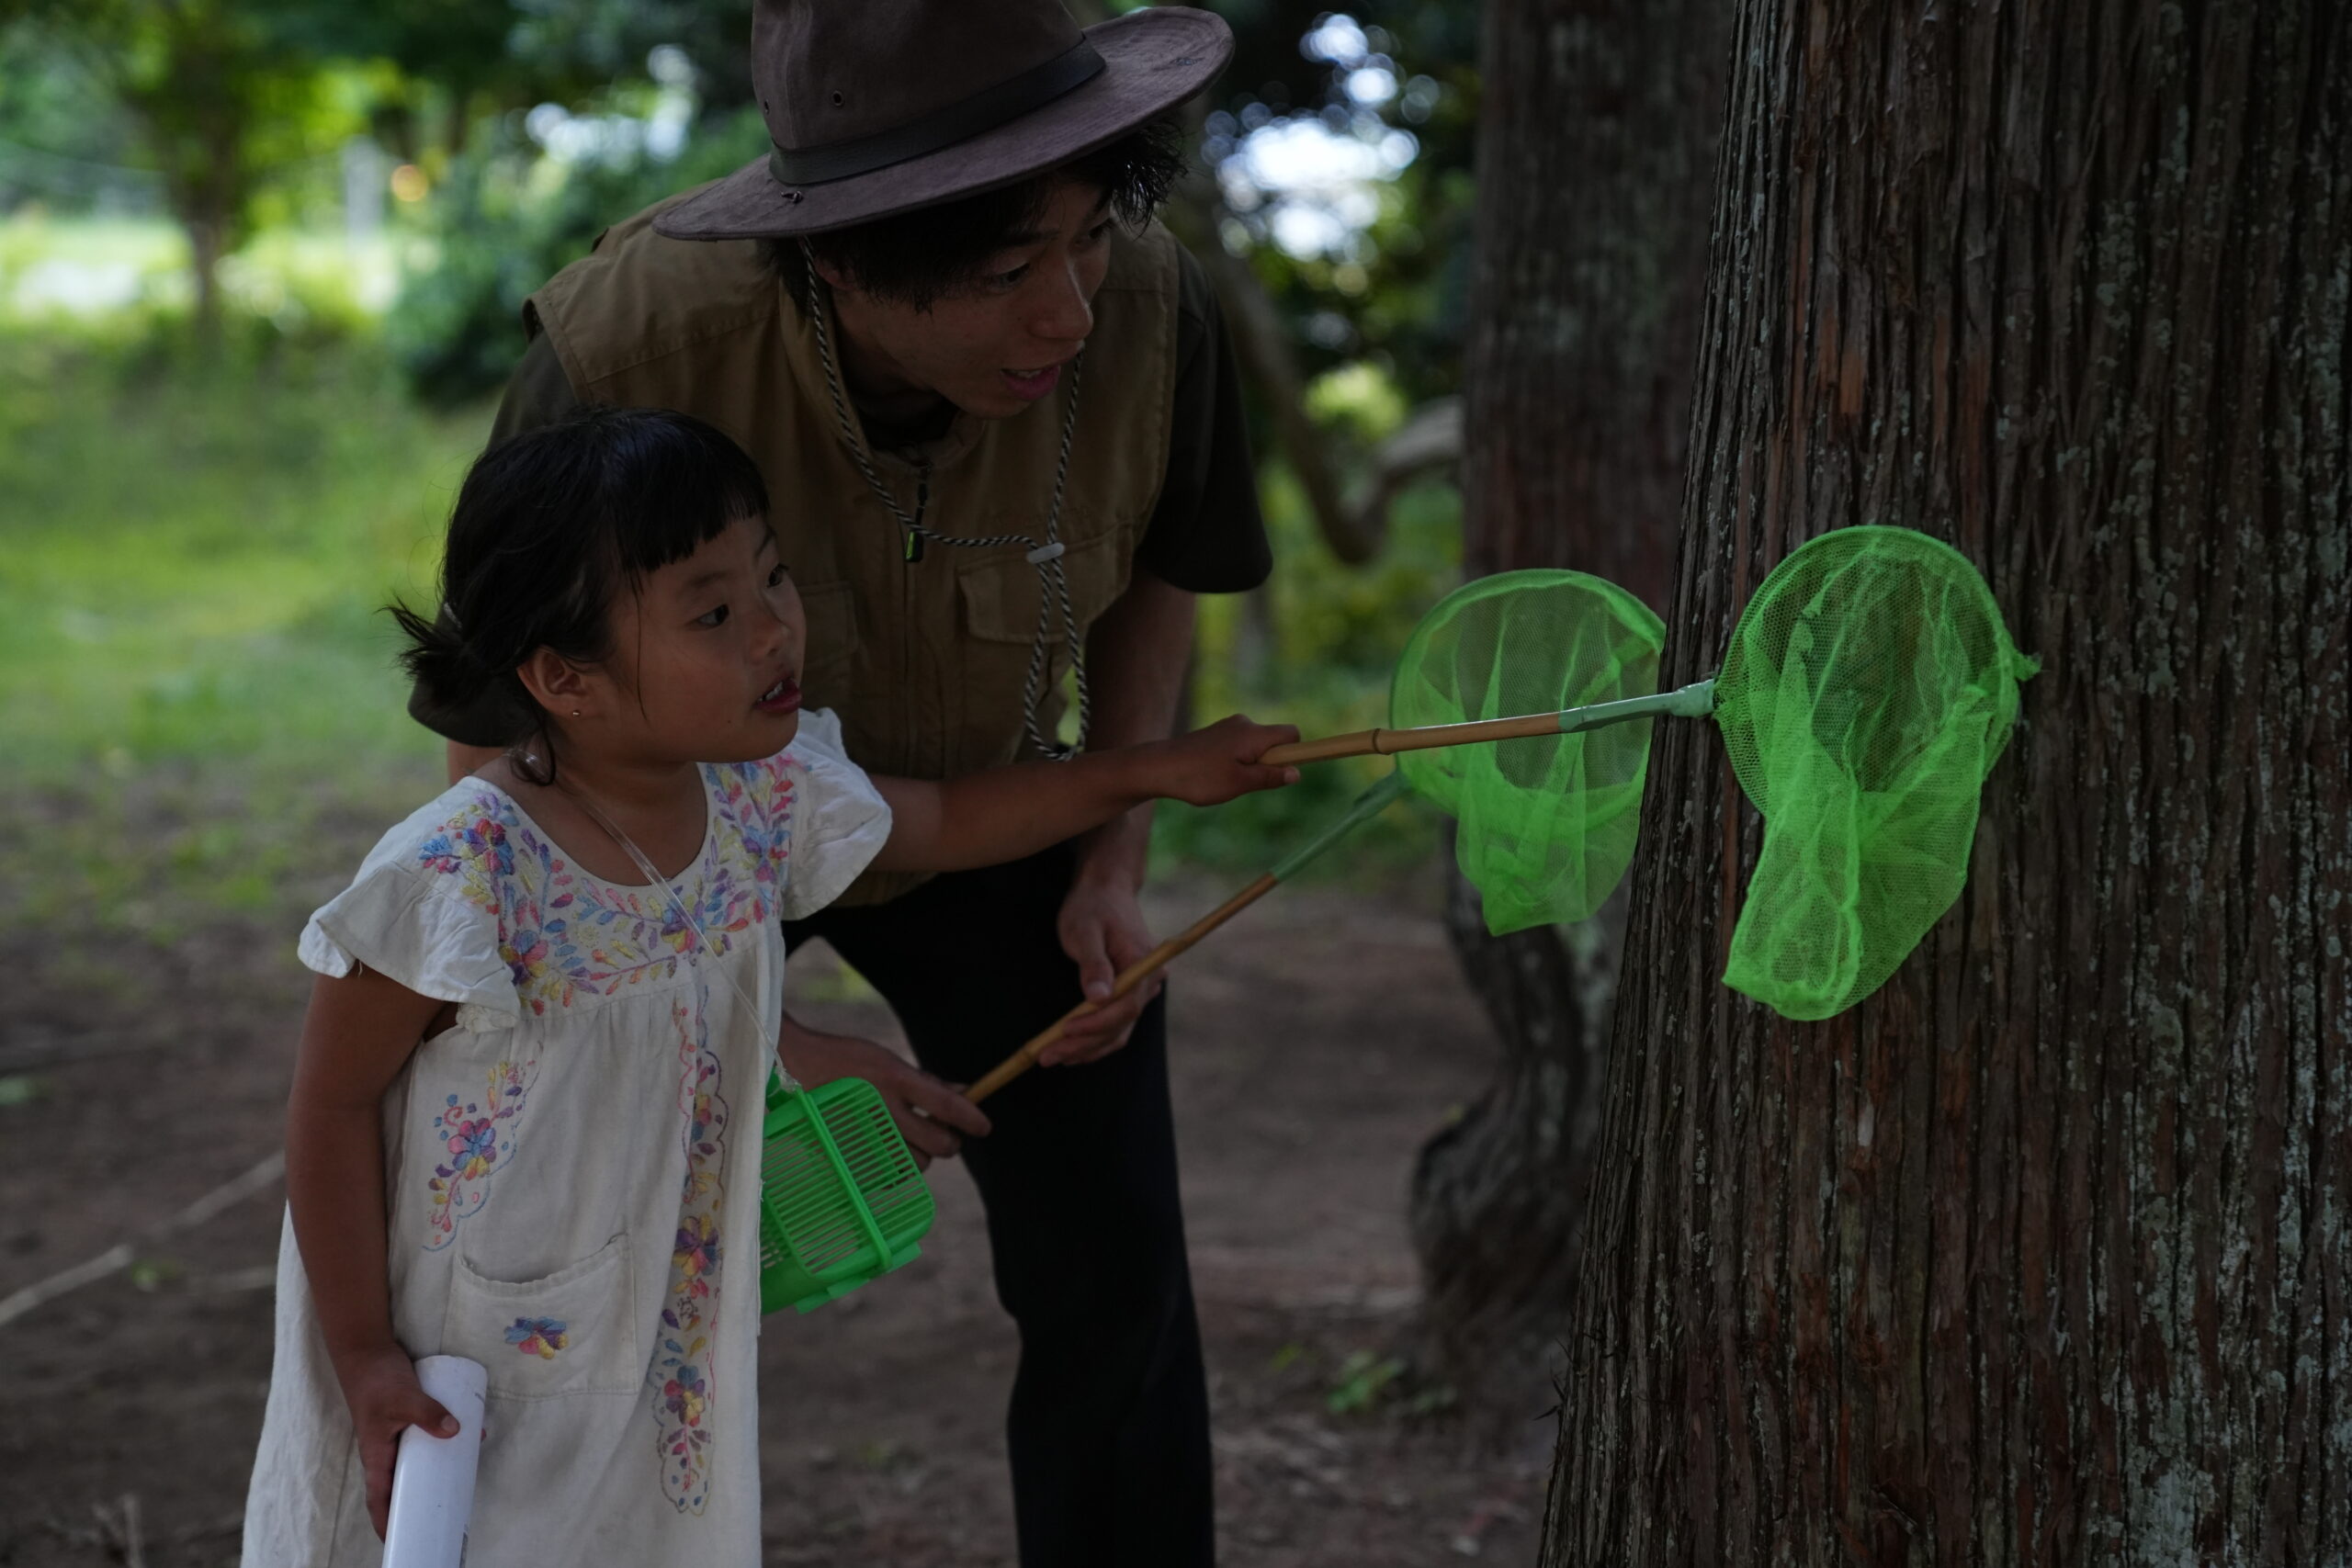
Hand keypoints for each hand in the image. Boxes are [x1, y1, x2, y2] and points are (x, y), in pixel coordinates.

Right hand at [331, 1342, 457, 1540]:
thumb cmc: (376, 1381)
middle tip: (443, 1516)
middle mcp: (386, 1452)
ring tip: (462, 1481)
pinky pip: (427, 1439)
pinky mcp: (409, 1420)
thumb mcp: (403, 1399)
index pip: (380, 1500)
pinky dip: (444, 1442)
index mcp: (377, 1457)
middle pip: (402, 1487)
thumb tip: (455, 1432)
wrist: (368, 1351)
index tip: (400, 1541)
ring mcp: (397, 1436)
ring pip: (418, 1463)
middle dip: (419, 1503)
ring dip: (436, 1471)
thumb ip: (427, 1414)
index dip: (388, 1523)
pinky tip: (468, 1438)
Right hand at [780, 1017, 991, 1166]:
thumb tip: (967, 1093)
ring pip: (917, 1164)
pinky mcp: (849, 1155)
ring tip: (910, 1139)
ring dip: (922, 1155)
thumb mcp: (890, 1061)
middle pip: (939, 1144)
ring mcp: (866, 1135)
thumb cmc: (848, 1060)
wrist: (794, 1066)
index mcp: (897, 1079)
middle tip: (944, 1134)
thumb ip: (928, 1082)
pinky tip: (888, 1151)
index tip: (984, 1126)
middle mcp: (884, 1109)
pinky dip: (896, 1168)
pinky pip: (889, 1175)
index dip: (974, 1119)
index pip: (949, 1107)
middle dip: (950, 1142)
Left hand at [1049, 875, 1160, 1066]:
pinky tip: (1071, 1050)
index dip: (1094, 1024)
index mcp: (1144, 963)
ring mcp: (1142, 990)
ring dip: (1086, 1047)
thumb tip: (1098, 998)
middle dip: (1083, 1043)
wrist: (1105, 890)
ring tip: (1052, 1057)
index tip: (1064, 1031)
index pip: (1125, 1006)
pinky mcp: (1131, 994)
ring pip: (1117, 1030)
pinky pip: (1116, 1025)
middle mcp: (1150, 981)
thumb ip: (1093, 964)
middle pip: (1120, 1024)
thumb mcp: (1085, 930)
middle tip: (1046, 1056)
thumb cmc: (1092, 906)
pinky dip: (1094, 1040)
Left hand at [1141, 715, 1300, 805]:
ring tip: (1224, 780)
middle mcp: (1244, 724)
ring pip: (1255, 746)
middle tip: (1246, 782)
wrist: (1158, 767)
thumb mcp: (1239, 782)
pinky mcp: (1216, 734)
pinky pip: (1239, 747)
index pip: (1292, 734)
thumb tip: (1296, 773)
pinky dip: (1236, 762)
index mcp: (1254, 734)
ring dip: (1250, 765)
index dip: (1297, 752)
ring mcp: (1228, 727)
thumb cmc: (1199, 776)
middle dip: (1270, 763)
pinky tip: (1214, 775)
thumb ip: (1269, 777)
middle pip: (1274, 741)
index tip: (1289, 771)